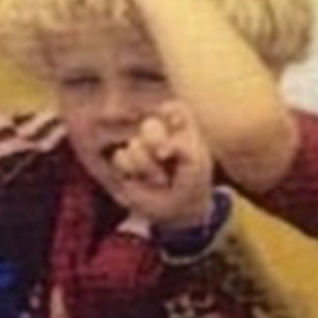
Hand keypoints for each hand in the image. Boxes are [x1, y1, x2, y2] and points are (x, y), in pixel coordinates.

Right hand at [102, 101, 215, 232]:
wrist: (179, 210)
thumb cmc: (192, 182)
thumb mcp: (197, 163)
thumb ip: (183, 147)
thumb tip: (161, 149)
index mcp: (180, 128)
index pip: (172, 107)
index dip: (170, 113)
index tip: (176, 126)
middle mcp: (159, 134)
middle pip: (149, 124)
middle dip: (155, 139)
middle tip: (164, 155)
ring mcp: (141, 148)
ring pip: (134, 144)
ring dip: (146, 165)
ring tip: (160, 179)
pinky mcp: (125, 164)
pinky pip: (120, 157)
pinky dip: (133, 171)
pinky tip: (142, 180)